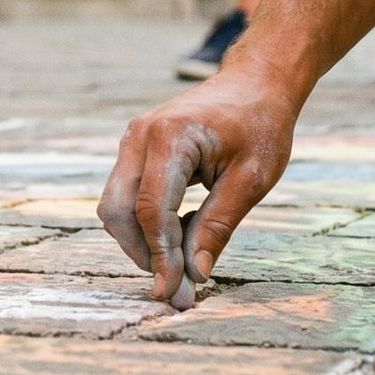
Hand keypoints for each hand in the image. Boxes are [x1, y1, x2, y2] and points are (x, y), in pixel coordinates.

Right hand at [99, 68, 296, 307]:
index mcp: (171, 137)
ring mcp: (132, 141)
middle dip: (142, 253)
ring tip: (182, 261)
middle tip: (176, 288)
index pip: (150, 209)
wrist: (255, 83)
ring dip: (141, 241)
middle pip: (118, 211)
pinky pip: (125, 196)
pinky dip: (144, 223)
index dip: (159, 256)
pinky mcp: (134, 150)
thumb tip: (195, 274)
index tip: (174, 292)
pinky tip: (180, 233)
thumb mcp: (252, 179)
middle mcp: (140, 136)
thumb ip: (218, 226)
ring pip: (115, 207)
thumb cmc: (260, 124)